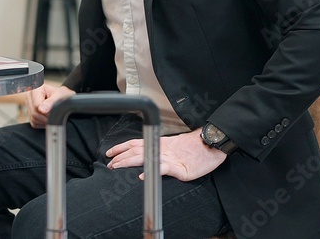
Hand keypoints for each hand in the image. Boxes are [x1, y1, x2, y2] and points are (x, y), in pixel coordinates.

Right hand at [26, 83, 75, 127]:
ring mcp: (28, 105)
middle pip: (34, 113)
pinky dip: (42, 124)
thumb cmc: (62, 95)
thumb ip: (51, 102)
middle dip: (46, 117)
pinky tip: (48, 119)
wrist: (62, 98)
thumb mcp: (60, 95)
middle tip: (55, 116)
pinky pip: (33, 123)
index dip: (46, 111)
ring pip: (33, 119)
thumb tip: (42, 110)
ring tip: (52, 117)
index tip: (54, 112)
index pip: (36, 105)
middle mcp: (30, 96)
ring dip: (44, 121)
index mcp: (36, 89)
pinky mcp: (29, 113)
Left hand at [105, 129, 226, 181]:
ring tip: (117, 166)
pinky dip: (152, 171)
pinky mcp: (179, 168)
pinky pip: (163, 169)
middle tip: (109, 164)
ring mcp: (169, 158)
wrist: (211, 144)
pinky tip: (143, 176)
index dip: (121, 147)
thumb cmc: (194, 148)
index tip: (109, 153)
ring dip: (129, 162)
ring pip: (145, 158)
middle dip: (120, 157)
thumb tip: (147, 155)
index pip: (135, 143)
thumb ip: (160, 150)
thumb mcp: (173, 147)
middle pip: (135, 151)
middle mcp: (160, 149)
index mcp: (159, 144)